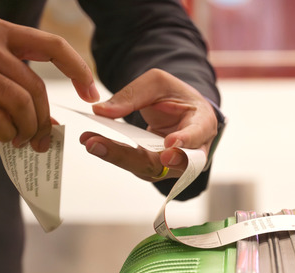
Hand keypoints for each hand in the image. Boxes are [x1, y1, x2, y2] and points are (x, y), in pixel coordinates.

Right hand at [0, 18, 98, 150]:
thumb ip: (13, 79)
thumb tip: (50, 122)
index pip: (52, 46)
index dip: (79, 70)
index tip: (92, 93)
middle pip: (36, 88)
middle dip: (44, 119)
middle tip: (43, 139)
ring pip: (20, 105)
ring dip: (27, 130)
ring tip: (23, 140)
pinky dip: (7, 135)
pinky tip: (5, 139)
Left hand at [80, 69, 218, 181]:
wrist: (182, 112)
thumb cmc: (177, 96)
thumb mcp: (158, 83)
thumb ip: (133, 95)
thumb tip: (102, 111)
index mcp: (203, 123)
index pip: (197, 136)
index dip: (185, 142)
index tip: (169, 146)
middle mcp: (193, 151)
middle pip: (166, 162)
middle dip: (133, 156)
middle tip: (102, 145)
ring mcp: (174, 165)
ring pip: (148, 167)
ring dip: (117, 156)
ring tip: (91, 141)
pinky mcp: (157, 168)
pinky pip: (136, 164)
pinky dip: (114, 155)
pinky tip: (94, 143)